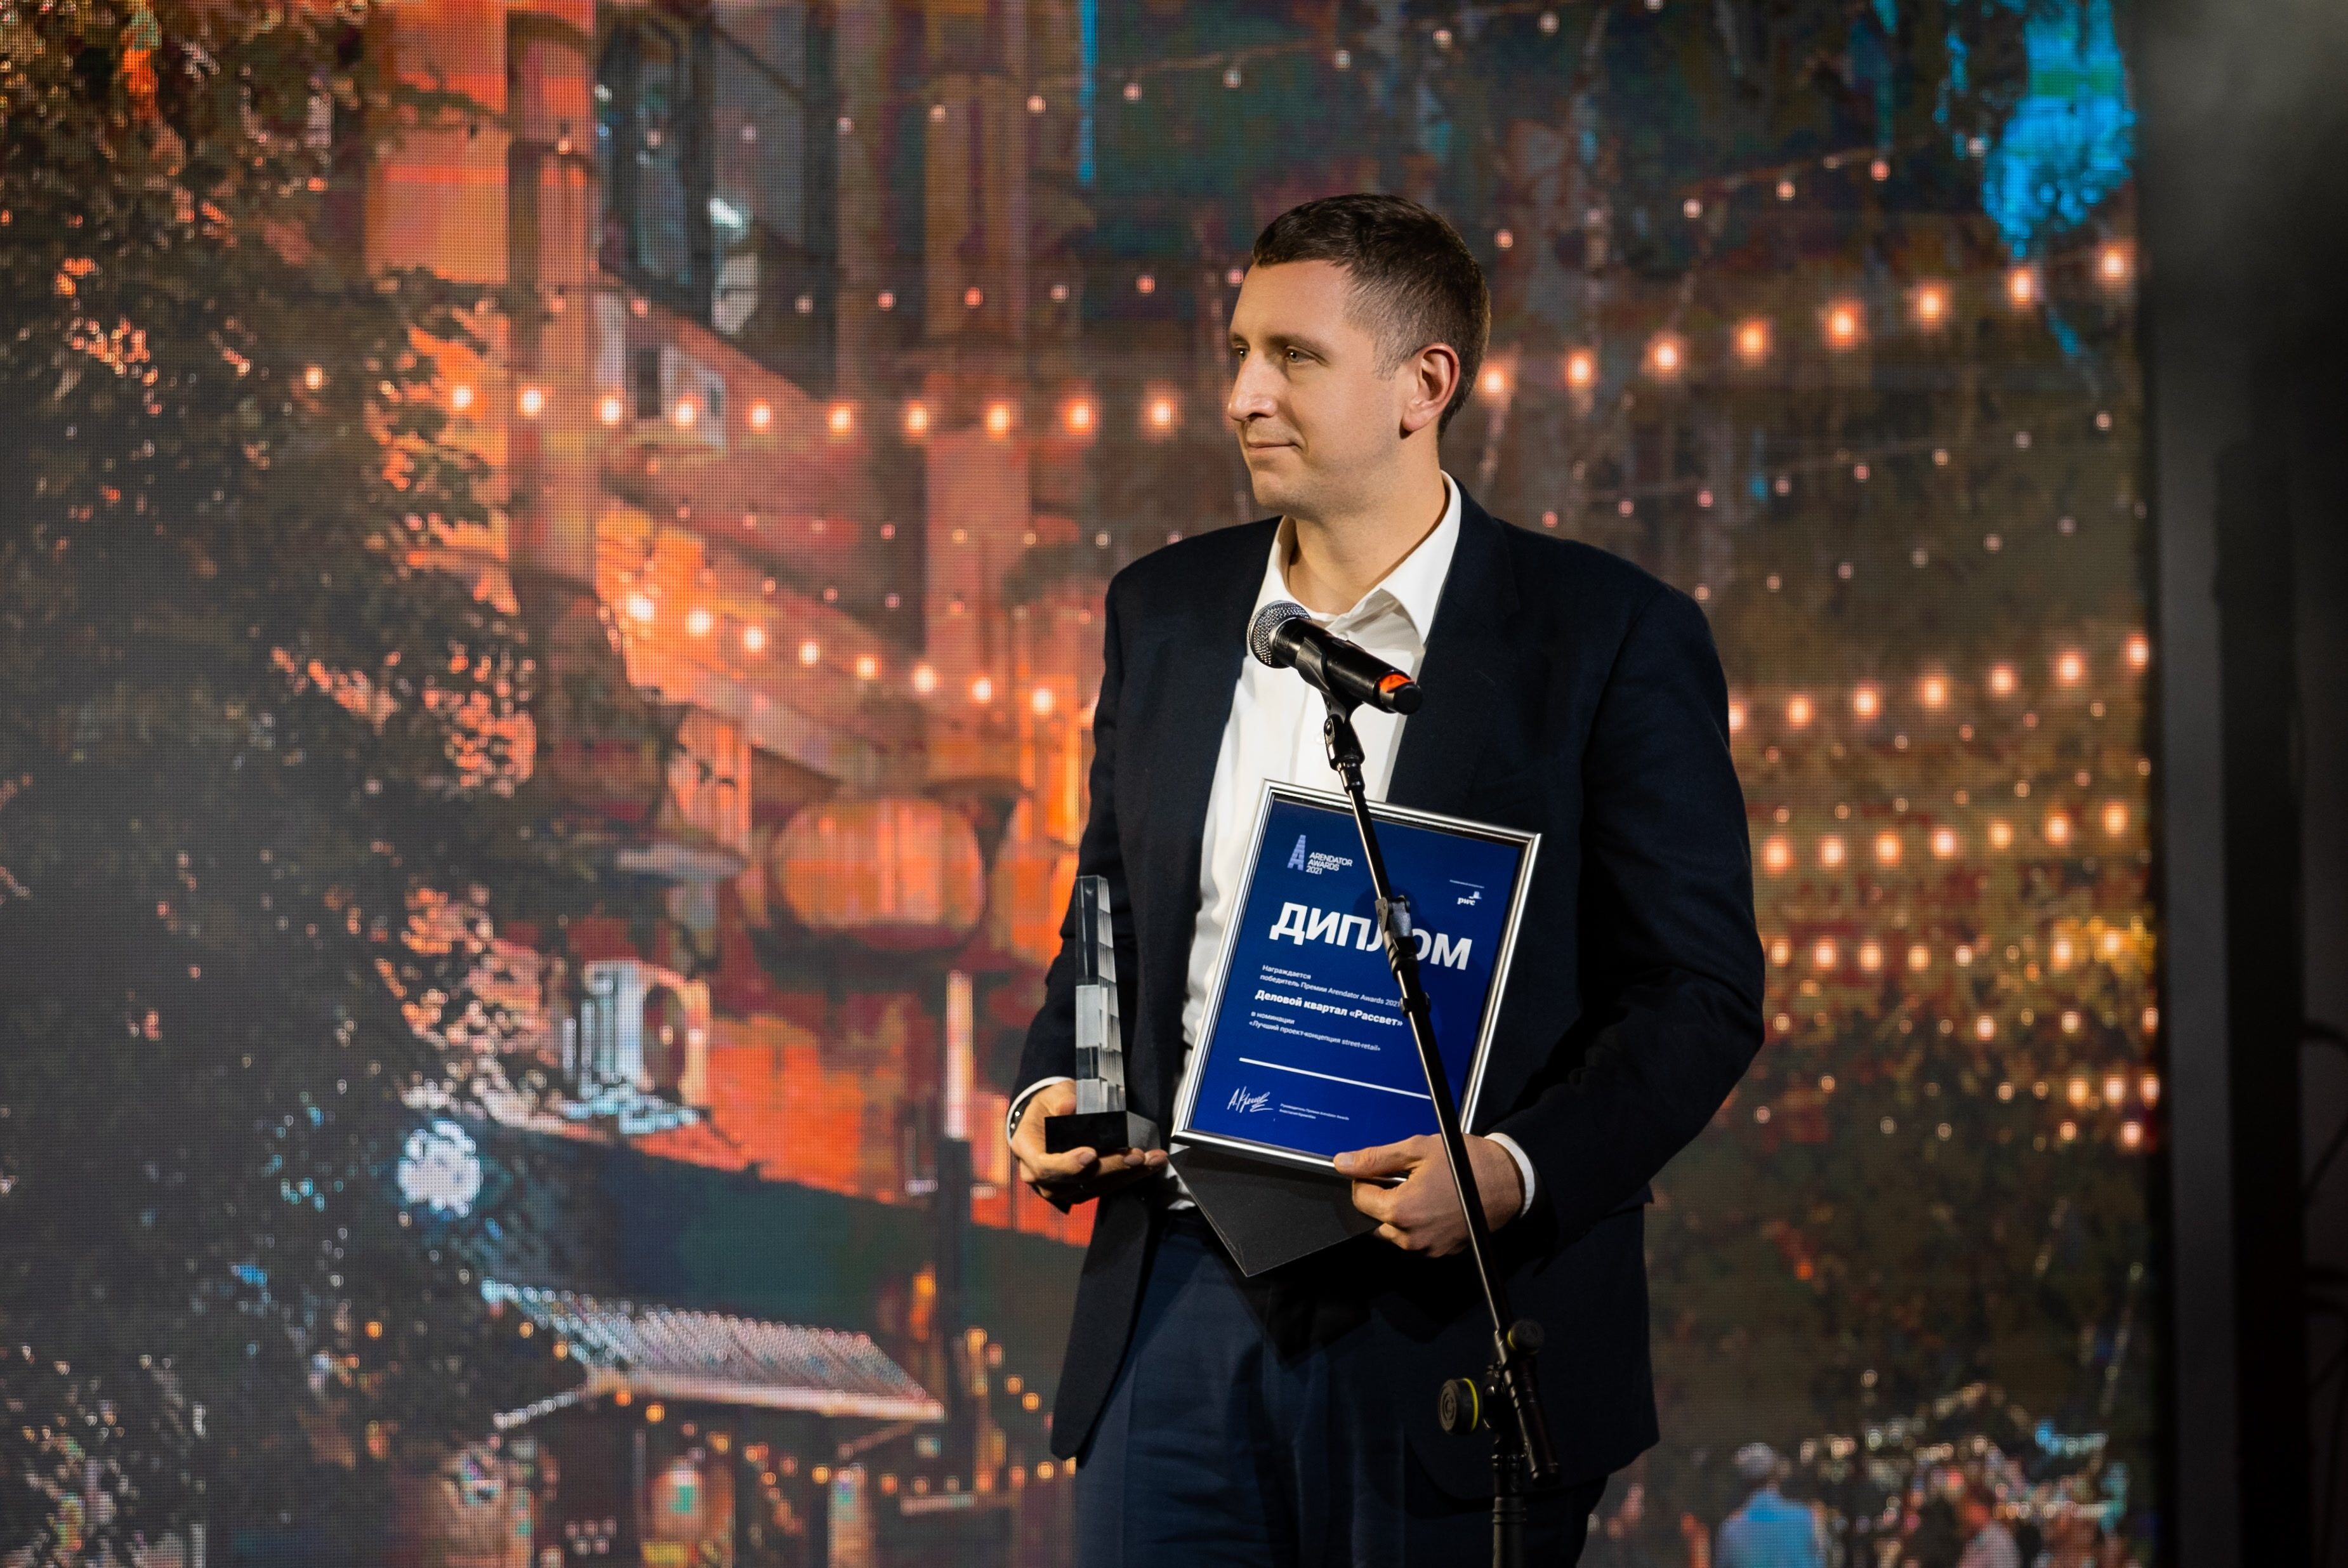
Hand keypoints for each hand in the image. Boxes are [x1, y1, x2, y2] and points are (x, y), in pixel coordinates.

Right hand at [1009, 1082, 1166, 1210]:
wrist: (1047, 1123)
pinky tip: (1149, 1165)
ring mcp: (1059, 1188)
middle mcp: (1039, 1177)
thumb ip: (1061, 1099)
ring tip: (1152, 1159)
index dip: (1067, 1164)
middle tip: (1136, 1156)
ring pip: (1094, 1187)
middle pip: (1075, 1180)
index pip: (1044, 1165)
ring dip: (1127, 1174)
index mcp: (1027, 1149)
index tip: (1090, 1154)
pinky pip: (1104, 1188)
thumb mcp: (1052, 1095)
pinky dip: (1129, 1176)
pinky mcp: (1079, 1191)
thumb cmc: (1049, 1108)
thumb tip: (1070, 1106)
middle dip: (1110, 1167)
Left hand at [1334, 1133, 1522, 1255]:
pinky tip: (1434, 1204)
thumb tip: (1344, 1162)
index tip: (1382, 1168)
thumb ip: (1376, 1158)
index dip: (1366, 1179)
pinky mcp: (1441, 1252)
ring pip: (1393, 1232)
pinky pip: (1415, 1240)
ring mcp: (1427, 1248)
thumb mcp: (1417, 1149)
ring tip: (1422, 1189)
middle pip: (1374, 1218)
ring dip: (1399, 1212)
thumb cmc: (1467, 1163)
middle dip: (1382, 1197)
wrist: (1508, 1182)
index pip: (1359, 1198)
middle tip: (1405, 1177)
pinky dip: (1417, 1224)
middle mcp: (1411, 1237)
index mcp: (1401, 1210)